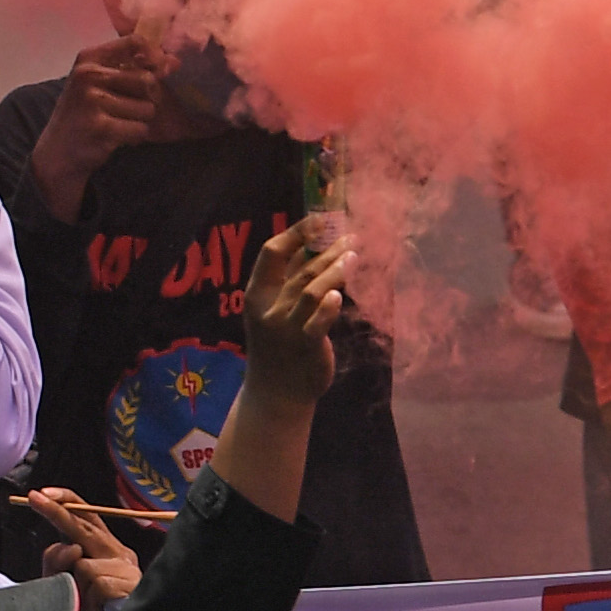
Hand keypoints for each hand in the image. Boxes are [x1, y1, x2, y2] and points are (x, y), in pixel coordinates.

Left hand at [20, 486, 142, 610]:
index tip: (40, 493)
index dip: (66, 500)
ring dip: (76, 587)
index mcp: (102, 545)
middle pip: (84, 527)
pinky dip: (89, 601)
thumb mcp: (64, 578)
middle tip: (34, 497)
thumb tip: (73, 548)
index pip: (86, 515)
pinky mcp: (132, 583)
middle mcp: (117, 551)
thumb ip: (59, 558)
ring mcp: (127, 567)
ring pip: (83, 564)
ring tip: (85, 605)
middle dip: (56, 512)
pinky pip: (96, 584)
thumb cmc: (85, 607)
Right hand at [29, 40, 160, 218]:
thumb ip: (132, 69)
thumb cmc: (83, 113)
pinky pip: (141, 129)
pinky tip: (115, 137)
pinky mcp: (101, 127)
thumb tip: (174, 62)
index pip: (135, 42)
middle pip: (147, 80)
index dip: (155, 56)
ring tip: (117, 124)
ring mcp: (92, 101)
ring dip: (139, 120)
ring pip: (147, 108)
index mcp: (88, 59)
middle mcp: (88, 75)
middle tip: (126, 109)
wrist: (57, 152)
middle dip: (146, 98)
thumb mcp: (97, 83)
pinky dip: (134, 137)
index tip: (156, 71)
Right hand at [241, 219, 351, 409]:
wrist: (276, 391)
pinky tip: (339, 295)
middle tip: (350, 235)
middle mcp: (268, 307)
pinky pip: (317, 322)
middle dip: (326, 249)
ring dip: (334, 271)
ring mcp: (285, 327)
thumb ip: (289, 280)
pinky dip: (328, 307)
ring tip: (353, 255)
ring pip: (311, 291)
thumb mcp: (274, 309)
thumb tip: (310, 245)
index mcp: (256, 293)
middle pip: (299, 269)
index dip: (295, 233)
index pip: (271, 253)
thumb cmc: (277, 345)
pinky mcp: (305, 345)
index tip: (319, 220)